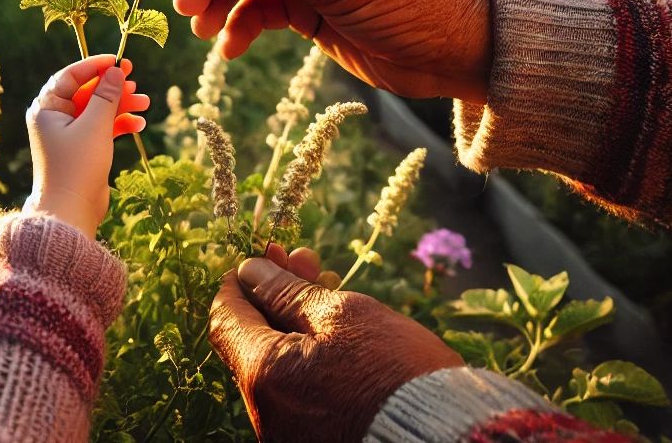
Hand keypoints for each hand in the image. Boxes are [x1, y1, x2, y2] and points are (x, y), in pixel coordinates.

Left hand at [24, 54, 148, 238]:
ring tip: (146, 104)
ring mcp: (69, 134)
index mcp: (47, 108)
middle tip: (136, 80)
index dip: (95, 66)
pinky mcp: (82, 148)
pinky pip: (102, 127)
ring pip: (98, 110)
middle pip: (87, 92)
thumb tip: (115, 70)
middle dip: (113, 88)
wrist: (71, 211)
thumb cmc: (77, 166)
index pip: (71, 76)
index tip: (118, 61)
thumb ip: (107, 95)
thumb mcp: (95, 126)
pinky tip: (139, 125)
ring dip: (121, 106)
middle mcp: (55, 118)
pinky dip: (119, 124)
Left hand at [209, 254, 462, 442]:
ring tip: (328, 283)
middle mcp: (267, 415)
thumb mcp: (343, 315)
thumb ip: (287, 293)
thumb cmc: (397, 373)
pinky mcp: (320, 441)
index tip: (266, 253)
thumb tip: (250, 272)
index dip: (240, 280)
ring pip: (279, 363)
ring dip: (296, 319)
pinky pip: (301, 390)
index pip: (225, 318)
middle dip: (276, 292)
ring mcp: (292, 435)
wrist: (452, 440)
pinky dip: (311, 353)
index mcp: (263, 377)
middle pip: (253, 339)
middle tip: (307, 258)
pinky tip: (339, 328)